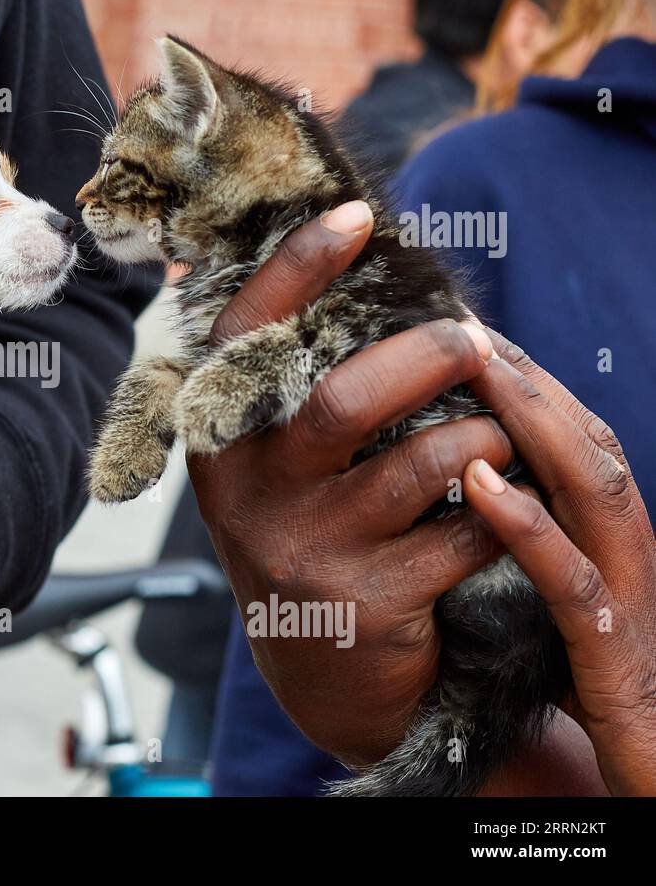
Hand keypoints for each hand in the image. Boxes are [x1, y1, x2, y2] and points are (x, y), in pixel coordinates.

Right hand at [188, 202, 512, 764]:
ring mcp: (306, 551)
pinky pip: (463, 532)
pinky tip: (502, 507)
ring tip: (497, 437)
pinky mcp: (368, 602)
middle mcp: (249, 496)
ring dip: (480, 439)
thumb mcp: (278, 469)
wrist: (320, 672)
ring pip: (417, 465)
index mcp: (222, 444)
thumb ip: (295, 392)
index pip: (245, 340)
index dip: (297, 270)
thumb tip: (363, 279)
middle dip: (424, 357)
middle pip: (341, 401)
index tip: (357, 215)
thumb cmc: (313, 535)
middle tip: (470, 342)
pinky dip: (500, 508)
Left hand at [461, 334, 655, 795]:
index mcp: (607, 535)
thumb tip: (454, 482)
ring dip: (533, 421)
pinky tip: (479, 484)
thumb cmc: (586, 682)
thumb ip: (519, 540)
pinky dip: (526, 523)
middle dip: (526, 377)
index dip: (520, 379)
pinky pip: (569, 578)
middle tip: (462, 321)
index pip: (567, 437)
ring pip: (591, 486)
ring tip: (476, 366)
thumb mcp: (546, 595)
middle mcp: (626, 550)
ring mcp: (627, 595)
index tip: (460, 327)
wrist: (652, 769)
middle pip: (583, 440)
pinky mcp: (613, 652)